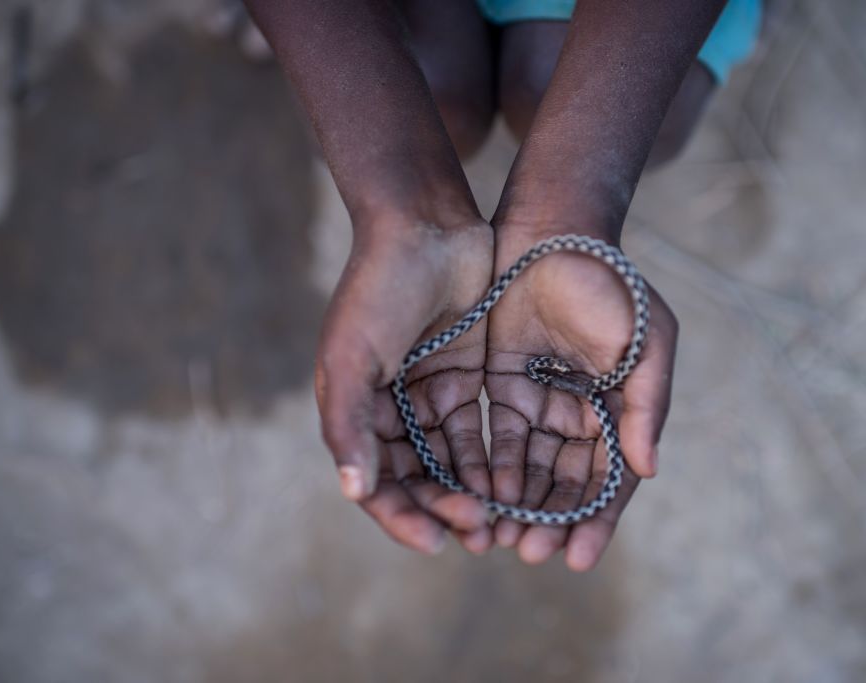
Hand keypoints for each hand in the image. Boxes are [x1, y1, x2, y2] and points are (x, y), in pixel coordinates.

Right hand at [315, 218, 494, 554]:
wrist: (425, 222)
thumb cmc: (378, 287)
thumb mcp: (354, 356)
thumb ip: (351, 424)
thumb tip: (355, 491)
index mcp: (353, 408)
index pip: (375, 481)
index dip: (402, 515)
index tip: (436, 542)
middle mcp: (388, 408)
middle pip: (416, 477)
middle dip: (444, 508)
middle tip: (479, 532)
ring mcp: (427, 392)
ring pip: (449, 460)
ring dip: (470, 491)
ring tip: (499, 520)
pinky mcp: (464, 375)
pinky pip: (477, 429)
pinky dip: (490, 457)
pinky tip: (513, 483)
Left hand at [485, 226, 678, 570]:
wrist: (553, 232)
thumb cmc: (609, 285)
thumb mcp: (644, 344)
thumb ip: (645, 407)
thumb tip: (647, 471)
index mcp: (620, 408)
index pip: (609, 479)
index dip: (595, 520)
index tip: (576, 558)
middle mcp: (580, 413)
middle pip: (566, 484)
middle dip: (550, 521)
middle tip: (529, 554)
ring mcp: (540, 401)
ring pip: (529, 470)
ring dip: (517, 506)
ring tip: (500, 537)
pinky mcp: (501, 386)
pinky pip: (497, 439)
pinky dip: (491, 470)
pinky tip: (480, 498)